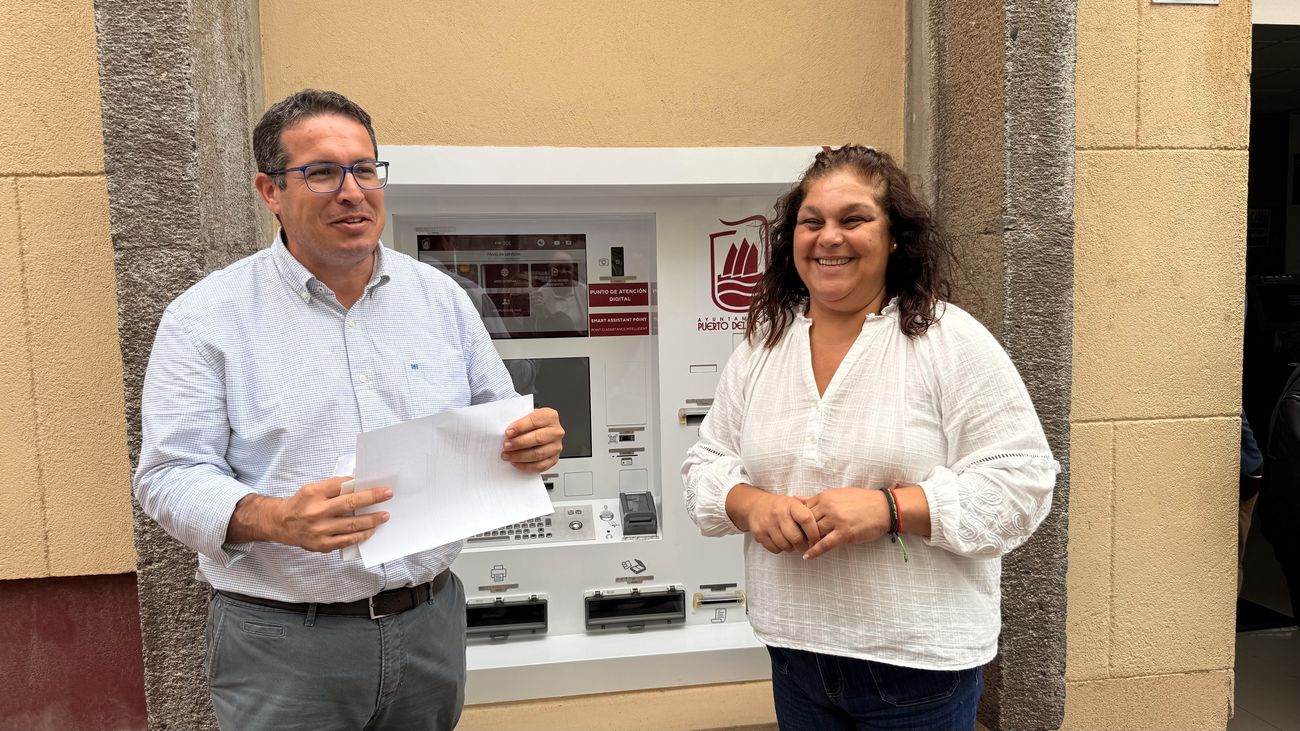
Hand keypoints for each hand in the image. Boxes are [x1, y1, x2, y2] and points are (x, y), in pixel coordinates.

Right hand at [228, 477, 391, 552]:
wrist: (281, 524)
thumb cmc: (301, 504)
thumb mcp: (313, 489)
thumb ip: (333, 487)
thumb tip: (359, 484)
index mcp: (314, 493)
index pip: (342, 486)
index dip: (361, 485)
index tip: (378, 486)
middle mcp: (316, 512)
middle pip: (350, 504)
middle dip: (372, 499)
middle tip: (388, 496)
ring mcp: (320, 530)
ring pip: (351, 525)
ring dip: (371, 520)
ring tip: (384, 516)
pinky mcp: (322, 545)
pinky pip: (346, 540)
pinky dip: (360, 535)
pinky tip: (370, 531)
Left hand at [502, 407, 564, 472]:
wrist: (539, 431)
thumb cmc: (531, 424)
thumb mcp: (525, 416)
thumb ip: (517, 421)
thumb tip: (505, 432)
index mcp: (550, 416)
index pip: (535, 421)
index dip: (520, 427)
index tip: (508, 432)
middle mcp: (556, 432)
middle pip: (538, 438)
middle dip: (519, 443)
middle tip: (506, 445)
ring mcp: (556, 446)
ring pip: (538, 454)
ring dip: (520, 456)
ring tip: (508, 455)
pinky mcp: (553, 459)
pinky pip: (540, 466)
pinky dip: (526, 466)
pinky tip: (516, 462)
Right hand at [727, 484, 821, 553]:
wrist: (755, 505)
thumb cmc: (780, 507)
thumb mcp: (794, 503)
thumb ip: (808, 513)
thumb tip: (825, 529)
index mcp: (791, 505)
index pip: (807, 520)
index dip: (814, 533)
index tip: (817, 539)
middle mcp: (779, 514)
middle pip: (796, 537)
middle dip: (804, 545)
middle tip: (806, 546)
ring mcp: (768, 524)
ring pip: (786, 545)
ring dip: (792, 548)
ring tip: (794, 544)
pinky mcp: (760, 533)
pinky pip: (775, 549)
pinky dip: (781, 549)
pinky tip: (782, 542)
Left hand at [800, 487, 890, 559]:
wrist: (883, 507)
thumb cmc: (860, 500)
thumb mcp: (836, 494)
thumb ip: (816, 498)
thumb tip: (795, 499)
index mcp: (825, 497)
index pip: (802, 509)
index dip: (797, 519)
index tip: (793, 527)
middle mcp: (828, 507)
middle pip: (806, 522)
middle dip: (800, 531)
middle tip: (794, 540)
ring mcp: (836, 520)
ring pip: (814, 533)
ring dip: (807, 541)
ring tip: (800, 548)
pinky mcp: (845, 533)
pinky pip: (825, 544)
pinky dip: (814, 551)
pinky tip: (807, 556)